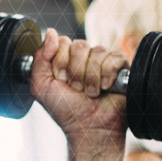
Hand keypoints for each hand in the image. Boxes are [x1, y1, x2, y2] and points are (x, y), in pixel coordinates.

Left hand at [29, 28, 128, 151]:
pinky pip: (115, 57)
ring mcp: (103, 62)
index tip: (61, 81)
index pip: (62, 41)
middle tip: (77, 90)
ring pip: (97, 51)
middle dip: (75, 72)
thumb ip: (39, 58)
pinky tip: (105, 88)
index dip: (60, 62)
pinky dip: (107, 75)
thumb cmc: (66, 111)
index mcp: (66, 59)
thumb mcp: (41, 86)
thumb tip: (50, 32)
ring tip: (91, 93)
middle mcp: (85, 58)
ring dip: (91, 77)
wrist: (89, 128)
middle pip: (79, 45)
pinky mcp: (121, 67)